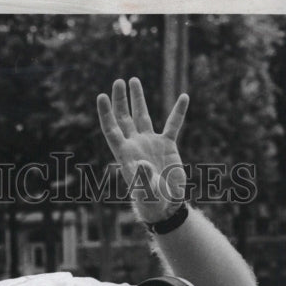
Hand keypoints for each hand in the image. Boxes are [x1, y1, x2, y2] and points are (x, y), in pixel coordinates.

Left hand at [97, 77, 188, 222]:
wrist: (166, 205)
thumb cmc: (151, 200)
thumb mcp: (146, 190)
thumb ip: (143, 177)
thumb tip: (143, 165)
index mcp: (125, 154)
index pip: (112, 130)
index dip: (105, 113)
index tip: (101, 96)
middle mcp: (135, 145)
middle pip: (124, 118)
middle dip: (120, 100)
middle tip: (118, 82)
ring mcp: (150, 143)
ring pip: (142, 116)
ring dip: (138, 99)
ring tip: (133, 80)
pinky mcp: (167, 145)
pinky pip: (173, 125)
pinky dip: (178, 112)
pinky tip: (184, 97)